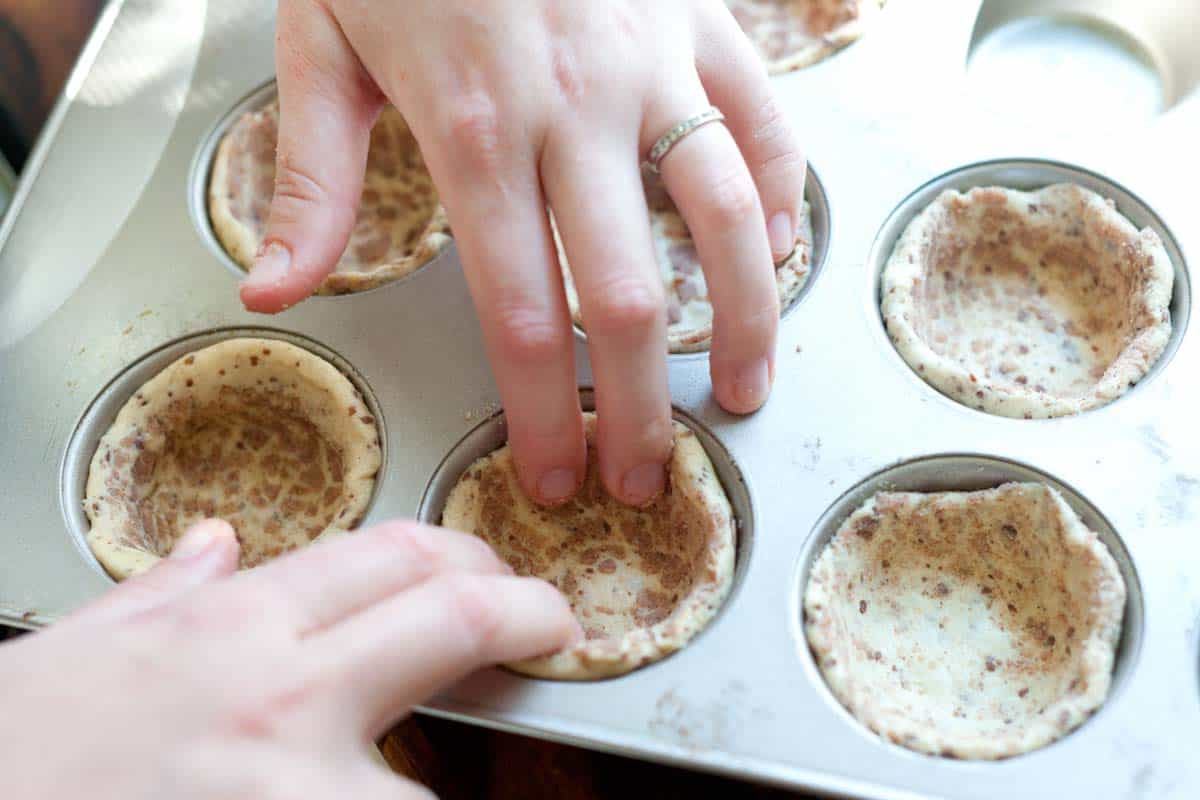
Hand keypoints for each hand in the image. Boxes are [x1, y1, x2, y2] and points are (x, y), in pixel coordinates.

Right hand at [1, 519, 577, 798]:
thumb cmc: (8, 762)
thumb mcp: (67, 657)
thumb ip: (158, 597)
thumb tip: (215, 548)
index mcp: (228, 629)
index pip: (391, 556)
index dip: (468, 559)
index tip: (498, 578)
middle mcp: (282, 697)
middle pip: (454, 616)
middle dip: (525, 611)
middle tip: (548, 628)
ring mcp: (301, 791)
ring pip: (438, 775)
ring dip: (462, 774)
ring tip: (467, 774)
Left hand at [240, 0, 804, 506]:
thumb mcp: (319, 43)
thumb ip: (310, 180)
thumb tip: (273, 292)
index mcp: (475, 131)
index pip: (519, 314)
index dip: (542, 413)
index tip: (554, 477)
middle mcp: (577, 111)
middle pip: (626, 298)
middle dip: (638, 408)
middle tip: (640, 476)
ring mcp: (653, 66)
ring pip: (727, 221)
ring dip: (741, 325)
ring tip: (741, 396)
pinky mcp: (702, 24)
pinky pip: (763, 124)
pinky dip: (781, 198)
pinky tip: (777, 260)